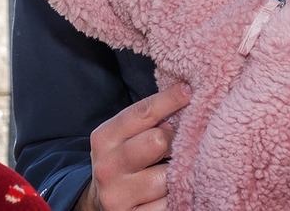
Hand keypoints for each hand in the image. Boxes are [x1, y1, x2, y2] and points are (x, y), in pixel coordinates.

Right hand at [75, 82, 191, 210]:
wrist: (99, 204)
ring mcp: (118, 197)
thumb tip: (184, 100)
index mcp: (104, 138)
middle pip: (157, 141)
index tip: (189, 90)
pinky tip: (175, 190)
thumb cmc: (122, 161)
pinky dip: (178, 196)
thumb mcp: (124, 136)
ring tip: (176, 169)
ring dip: (178, 172)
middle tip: (179, 144)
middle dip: (174, 140)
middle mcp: (107, 166)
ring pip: (168, 176)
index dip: (169, 99)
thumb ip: (147, 120)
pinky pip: (170, 204)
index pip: (142, 112)